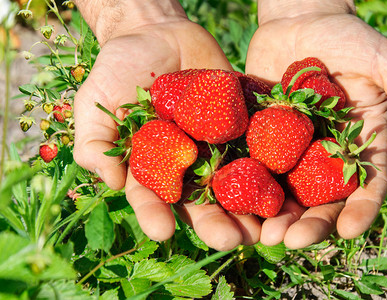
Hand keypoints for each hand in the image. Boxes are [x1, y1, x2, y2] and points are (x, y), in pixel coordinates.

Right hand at [73, 1, 260, 250]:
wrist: (162, 34)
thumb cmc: (122, 66)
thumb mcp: (96, 99)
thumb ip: (95, 139)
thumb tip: (109, 181)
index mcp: (152, 166)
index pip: (152, 197)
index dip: (154, 215)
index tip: (161, 231)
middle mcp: (188, 164)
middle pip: (202, 201)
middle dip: (216, 223)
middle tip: (231, 240)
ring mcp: (218, 147)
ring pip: (236, 185)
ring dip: (251, 209)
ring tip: (265, 229)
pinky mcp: (243, 128)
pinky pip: (259, 148)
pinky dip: (273, 169)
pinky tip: (287, 188)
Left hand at [246, 0, 386, 248]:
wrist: (299, 18)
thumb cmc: (347, 36)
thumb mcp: (384, 61)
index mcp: (360, 142)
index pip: (365, 184)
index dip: (360, 210)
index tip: (347, 231)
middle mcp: (326, 152)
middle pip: (321, 198)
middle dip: (310, 223)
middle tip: (291, 241)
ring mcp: (292, 148)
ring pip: (286, 190)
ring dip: (276, 216)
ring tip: (264, 236)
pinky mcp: (262, 137)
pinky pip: (254, 166)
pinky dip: (246, 188)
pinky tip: (234, 205)